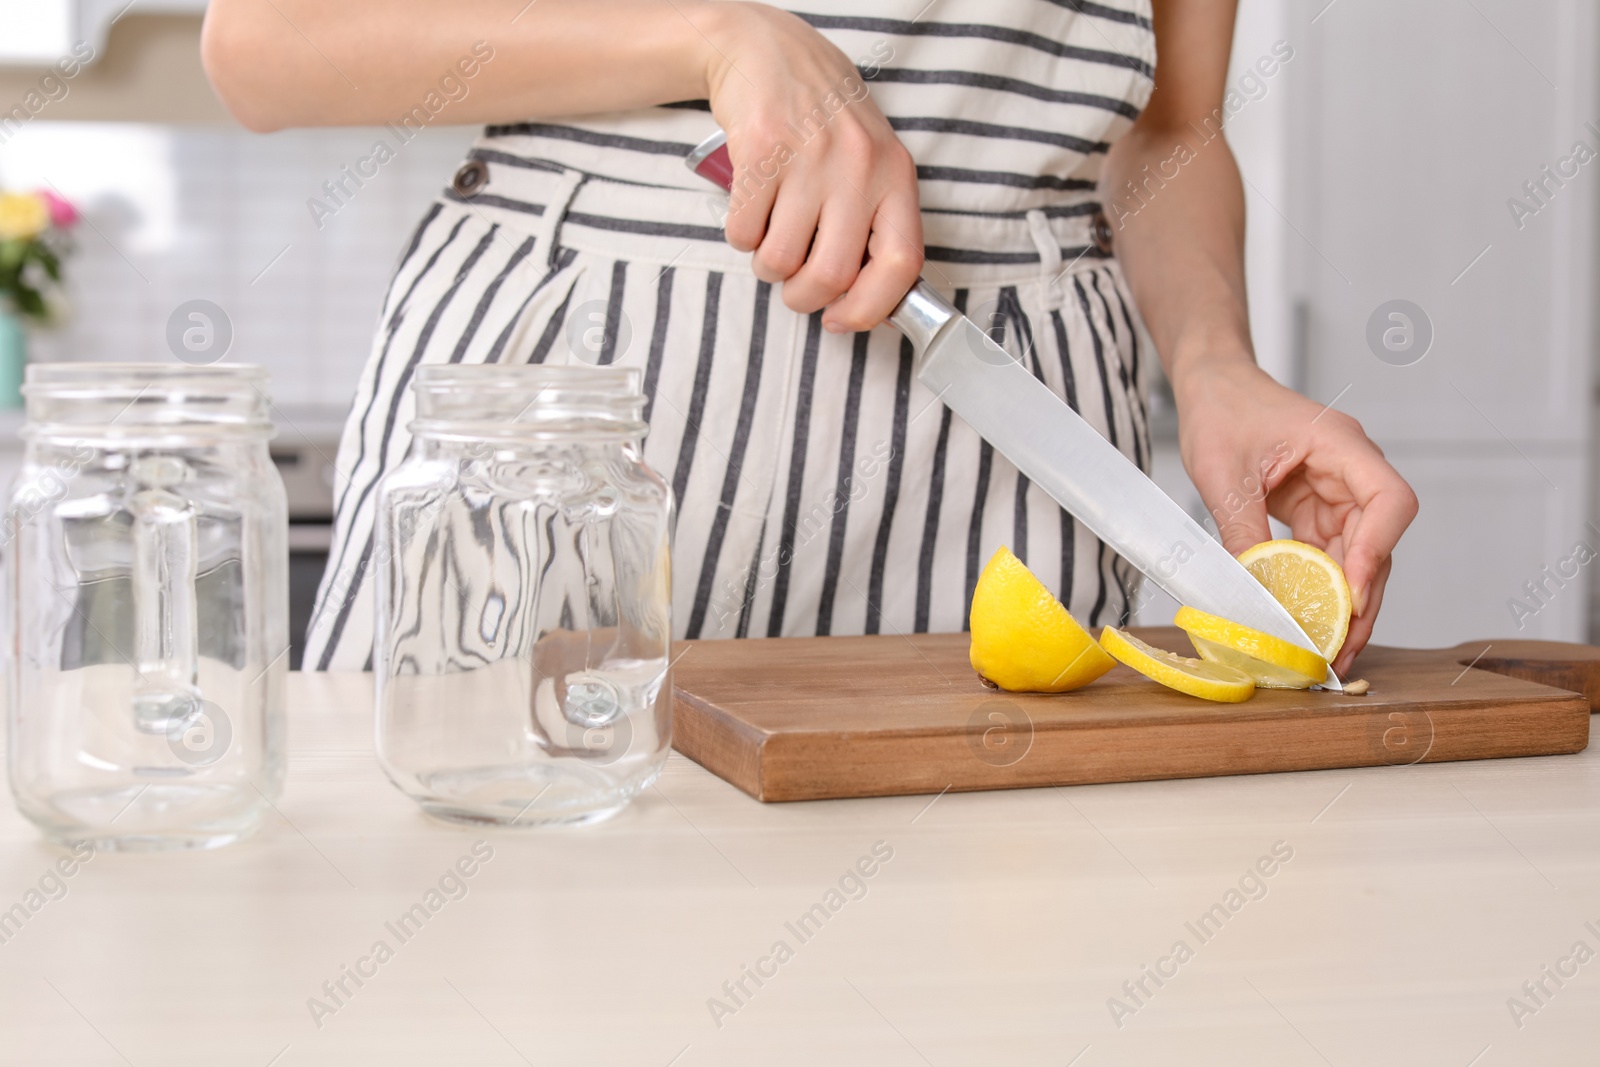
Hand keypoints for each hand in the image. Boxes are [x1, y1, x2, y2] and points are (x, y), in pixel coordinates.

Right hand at [698, 3, 922, 330]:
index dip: (871, 308)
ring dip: (768, 268)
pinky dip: (741, 237)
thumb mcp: (871, 161)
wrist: (771, 53)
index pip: (901, 263)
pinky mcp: (761, 152)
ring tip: (771, 242)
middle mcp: (858, 167)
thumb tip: (869, 300)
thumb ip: (875, 222)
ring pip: (782, 260)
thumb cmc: (824, 119)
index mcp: (895, 176)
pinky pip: (744, 232)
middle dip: (805, 298)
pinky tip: (751, 212)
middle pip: (832, 274)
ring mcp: (809, 158)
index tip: (843, 319)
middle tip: (796, 290)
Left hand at [1174, 359, 1418, 674]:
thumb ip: (1243, 532)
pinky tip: (1310, 621)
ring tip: (1330, 649)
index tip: (1352, 594)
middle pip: (1379, 541)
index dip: (1377, 551)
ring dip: (1344, 602)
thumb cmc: (1222, 408)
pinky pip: (1329, 555)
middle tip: (1342, 647)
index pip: (1390, 502)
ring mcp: (1337, 492)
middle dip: (1363, 597)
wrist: (1211, 386)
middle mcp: (1351, 471)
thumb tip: (1255, 593)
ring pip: (1357, 556)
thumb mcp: (1224, 475)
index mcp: (1342, 446)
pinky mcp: (1316, 510)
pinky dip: (1321, 589)